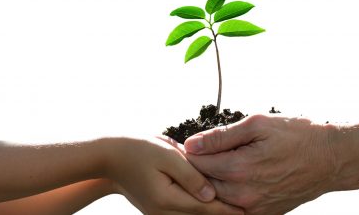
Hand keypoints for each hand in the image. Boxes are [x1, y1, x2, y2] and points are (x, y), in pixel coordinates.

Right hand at [100, 136, 242, 214]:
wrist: (110, 158)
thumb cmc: (138, 150)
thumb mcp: (167, 155)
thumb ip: (191, 175)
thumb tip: (212, 194)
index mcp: (166, 199)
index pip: (205, 208)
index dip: (227, 209)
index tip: (247, 210)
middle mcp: (163, 212)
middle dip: (223, 214)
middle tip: (248, 211)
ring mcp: (159, 214)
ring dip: (212, 214)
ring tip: (235, 210)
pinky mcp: (158, 210)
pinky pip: (184, 214)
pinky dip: (199, 211)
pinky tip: (212, 205)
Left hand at [184, 115, 338, 214]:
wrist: (332, 159)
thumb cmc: (299, 136)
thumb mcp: (259, 124)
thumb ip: (222, 136)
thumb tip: (192, 144)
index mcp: (240, 168)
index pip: (196, 164)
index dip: (186, 151)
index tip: (182, 143)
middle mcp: (244, 195)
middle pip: (202, 185)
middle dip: (194, 169)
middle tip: (192, 154)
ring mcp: (254, 209)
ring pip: (216, 200)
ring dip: (208, 184)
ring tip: (212, 165)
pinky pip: (234, 210)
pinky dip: (226, 197)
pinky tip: (230, 180)